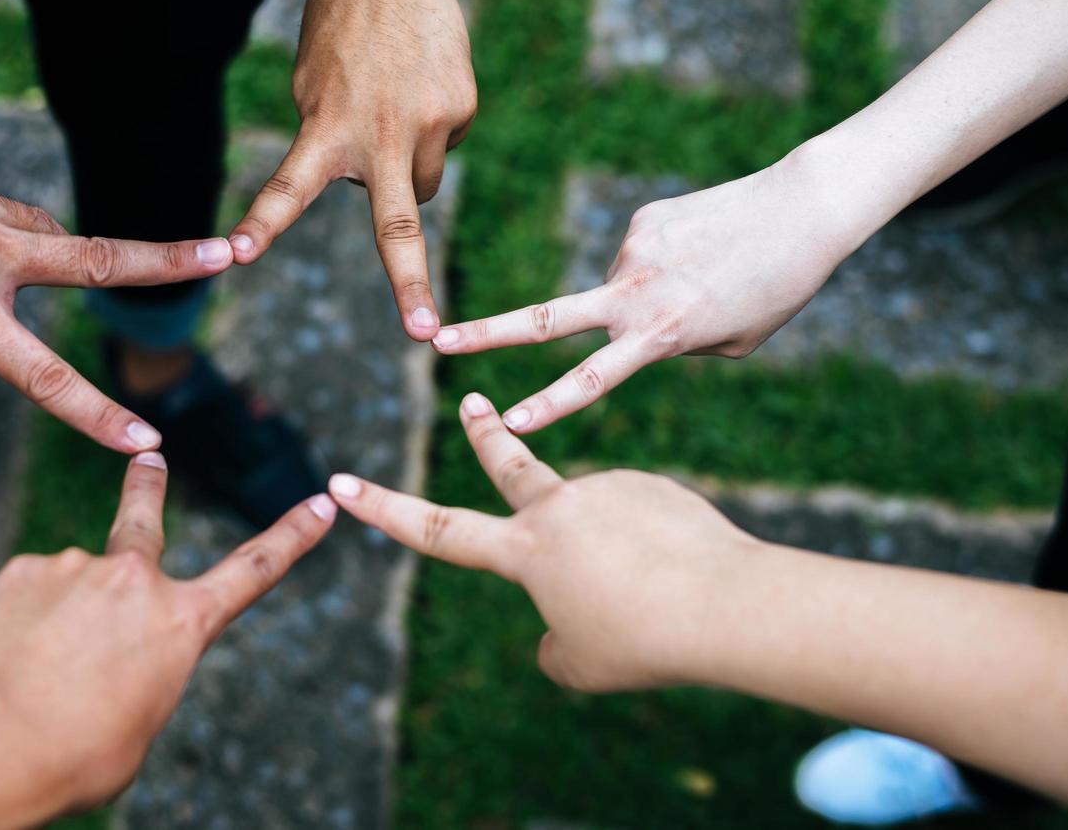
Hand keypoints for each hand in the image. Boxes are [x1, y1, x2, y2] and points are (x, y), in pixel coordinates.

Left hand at [0, 453, 337, 815]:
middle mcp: (134, 580)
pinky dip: (16, 625)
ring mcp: (75, 567)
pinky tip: (4, 661)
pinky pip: (22, 597)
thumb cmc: (74, 754)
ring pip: (69, 588)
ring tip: (33, 674)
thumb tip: (104, 654)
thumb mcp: (136, 725)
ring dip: (56, 619)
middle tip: (147, 459)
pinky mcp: (21, 571)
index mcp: (182, 624)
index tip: (322, 503)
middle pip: (146, 517)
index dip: (294, 536)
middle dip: (148, 485)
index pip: (255, 570)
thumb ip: (137, 674)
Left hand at [229, 0, 475, 340]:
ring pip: (422, 182)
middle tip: (425, 334)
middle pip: (397, 226)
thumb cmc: (338, 31)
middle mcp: (381, 135)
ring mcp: (429, 124)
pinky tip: (419, 82)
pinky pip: (447, 141)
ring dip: (408, 165)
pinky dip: (433, 123)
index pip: (286, 187)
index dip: (262, 223)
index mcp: (327, 131)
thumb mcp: (311, 89)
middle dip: (411, 287)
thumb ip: (330, 145)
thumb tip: (371, 186)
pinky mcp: (462, 108)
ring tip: (393, 105)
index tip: (237, 256)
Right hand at [326, 392, 757, 691]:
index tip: (341, 480)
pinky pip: (644, 529)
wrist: (725, 602)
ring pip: (600, 532)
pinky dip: (653, 556)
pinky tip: (682, 577)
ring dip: (616, 563)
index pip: (438, 529)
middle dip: (484, 434)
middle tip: (472, 402)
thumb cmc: (644, 641)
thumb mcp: (582, 665)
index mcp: (527, 550)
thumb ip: (557, 643)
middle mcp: (559, 507)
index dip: (384, 509)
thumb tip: (563, 621)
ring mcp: (607, 489)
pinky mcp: (654, 487)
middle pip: (509, 463)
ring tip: (656, 599)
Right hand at [431, 159, 858, 430]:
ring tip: (710, 278)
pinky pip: (641, 253)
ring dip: (650, 294)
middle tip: (437, 339)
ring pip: (620, 287)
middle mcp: (635, 292)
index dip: (547, 405)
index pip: (591, 379)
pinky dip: (664, 261)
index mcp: (661, 334)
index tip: (506, 424)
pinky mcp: (643, 219)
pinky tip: (706, 249)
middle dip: (487, 333)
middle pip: (544, 319)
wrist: (803, 210)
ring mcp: (633, 251)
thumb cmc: (777, 287)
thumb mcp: (731, 341)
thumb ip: (673, 344)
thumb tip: (631, 325)